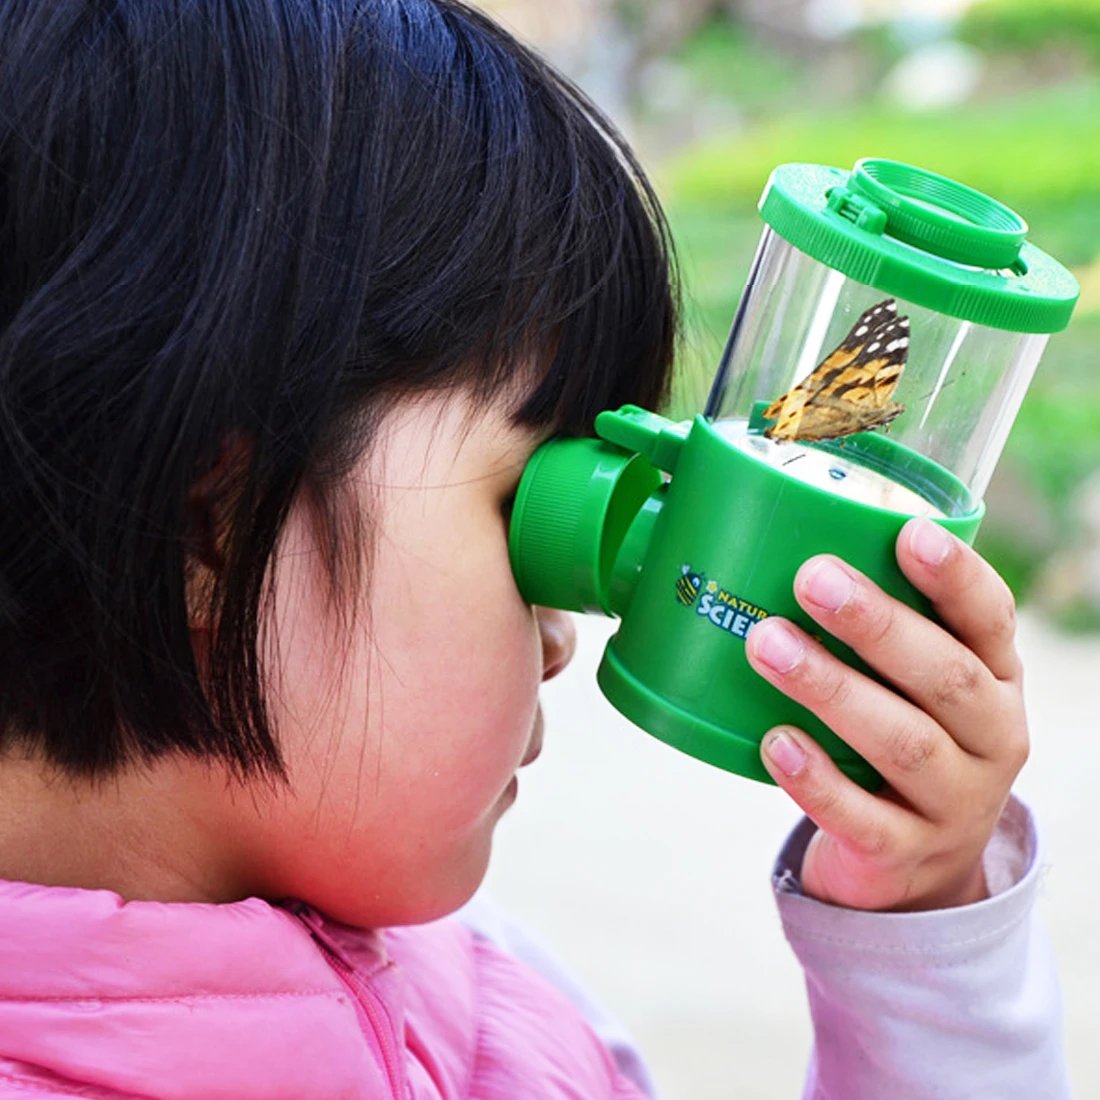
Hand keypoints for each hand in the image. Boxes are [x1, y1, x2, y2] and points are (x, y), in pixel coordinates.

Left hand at [745, 518, 1027, 912]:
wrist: (916, 870)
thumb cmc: (905, 741)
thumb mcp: (917, 687)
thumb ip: (883, 631)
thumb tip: (790, 549)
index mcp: (995, 680)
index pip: (990, 619)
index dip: (955, 575)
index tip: (908, 533)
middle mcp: (992, 740)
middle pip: (945, 676)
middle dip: (876, 624)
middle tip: (812, 579)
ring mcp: (955, 804)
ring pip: (902, 743)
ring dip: (831, 688)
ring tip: (767, 644)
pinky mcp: (904, 855)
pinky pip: (860, 818)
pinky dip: (815, 778)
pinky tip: (775, 741)